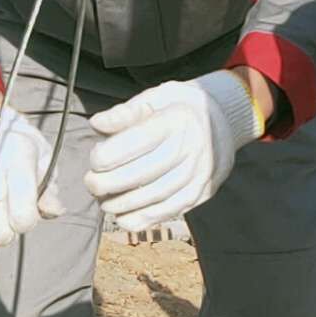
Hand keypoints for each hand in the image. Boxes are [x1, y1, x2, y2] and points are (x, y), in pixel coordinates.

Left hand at [83, 70, 259, 233]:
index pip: (137, 141)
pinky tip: (123, 216)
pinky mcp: (201, 192)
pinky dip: (142, 219)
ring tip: (104, 201)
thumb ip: (126, 111)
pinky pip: (169, 211)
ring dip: (122, 204)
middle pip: (143, 173)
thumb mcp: (157, 97)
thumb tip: (97, 124)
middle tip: (91, 184)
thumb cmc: (181, 108)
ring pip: (155, 197)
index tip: (94, 159)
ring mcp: (198, 174)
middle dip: (109, 183)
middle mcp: (191, 148)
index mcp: (177, 120)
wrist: (224, 122)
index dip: (108, 154)